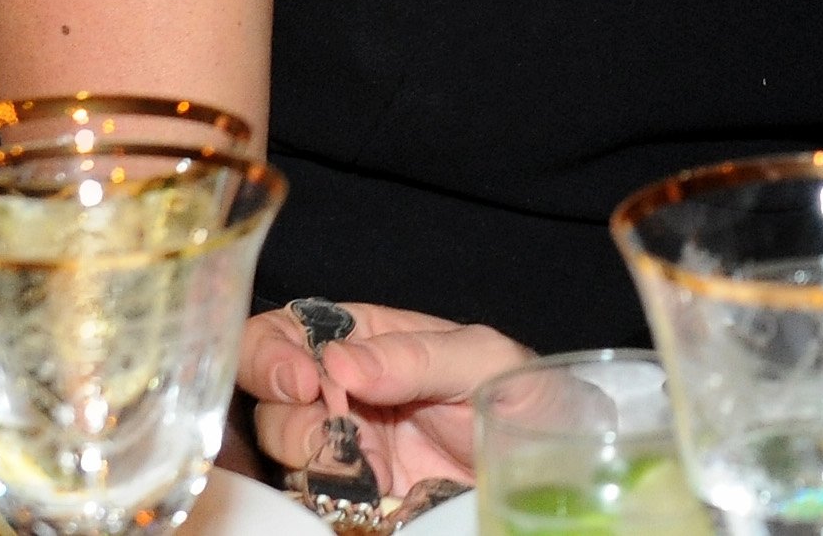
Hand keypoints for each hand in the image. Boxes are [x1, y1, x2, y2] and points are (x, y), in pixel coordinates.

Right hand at [235, 301, 521, 493]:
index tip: (300, 380)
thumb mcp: (486, 359)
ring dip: (310, 454)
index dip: (274, 351)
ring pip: (285, 446)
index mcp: (368, 337)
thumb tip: (342, 363)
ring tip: (364, 464)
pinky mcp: (355, 493)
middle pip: (271, 394)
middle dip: (286, 411)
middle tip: (326, 427)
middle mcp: (344, 388)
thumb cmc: (529, 396)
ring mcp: (346, 443)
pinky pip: (313, 492)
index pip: (289, 329)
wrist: (551, 471)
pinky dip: (328, 492)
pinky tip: (366, 490)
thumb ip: (416, 355)